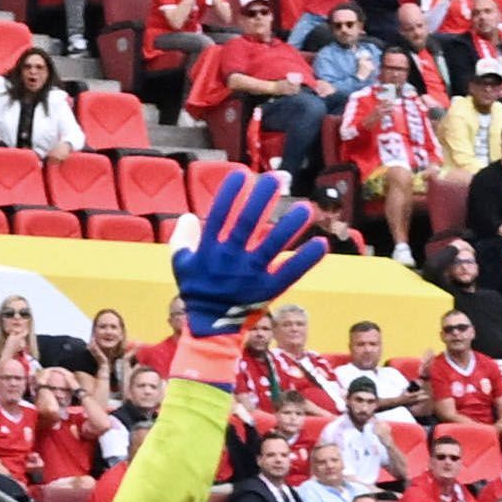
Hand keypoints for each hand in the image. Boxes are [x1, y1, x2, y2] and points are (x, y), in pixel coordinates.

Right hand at [173, 167, 326, 336]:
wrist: (210, 328)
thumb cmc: (196, 290)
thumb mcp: (180, 264)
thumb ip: (183, 238)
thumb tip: (190, 216)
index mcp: (209, 249)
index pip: (220, 214)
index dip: (231, 193)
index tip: (242, 174)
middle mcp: (231, 258)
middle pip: (248, 222)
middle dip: (263, 198)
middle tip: (278, 178)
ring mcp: (250, 274)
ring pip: (272, 245)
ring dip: (290, 226)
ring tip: (306, 208)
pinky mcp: (268, 290)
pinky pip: (290, 272)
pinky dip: (306, 259)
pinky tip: (321, 244)